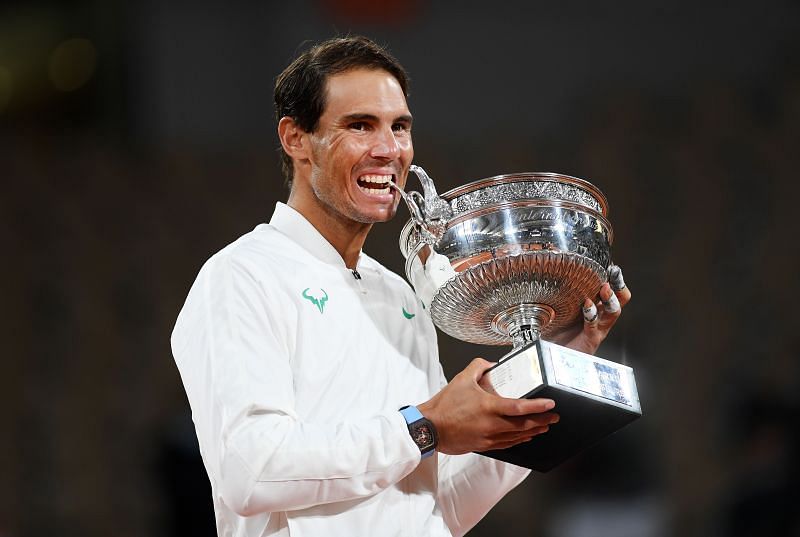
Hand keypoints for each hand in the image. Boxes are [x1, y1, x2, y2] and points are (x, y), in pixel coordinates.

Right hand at [418, 358, 559, 454]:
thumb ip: (478, 367)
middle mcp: (491, 424)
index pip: (519, 407)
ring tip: (544, 426)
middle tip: (554, 416)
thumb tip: (490, 364)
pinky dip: (519, 440)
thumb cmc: (444, 405)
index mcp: (488, 406)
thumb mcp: (461, 379)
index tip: (550, 404)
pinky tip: (525, 436)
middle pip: (524, 425)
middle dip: (542, 421)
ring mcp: (489, 437)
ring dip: (533, 431)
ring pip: (518, 436)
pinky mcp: (484, 445)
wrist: (430, 428)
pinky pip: (507, 444)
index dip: (538, 406)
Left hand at [551, 264, 630, 354]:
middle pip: (620, 300)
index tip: (611, 264)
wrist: (550, 359)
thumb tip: (541, 271)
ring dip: (611, 299)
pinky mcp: (590, 341)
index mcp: (594, 308)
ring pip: (614, 312)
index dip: (613, 278)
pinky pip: (594, 326)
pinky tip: (586, 305)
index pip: (610, 290)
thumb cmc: (553, 333)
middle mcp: (599, 318)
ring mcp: (597, 330)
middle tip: (614, 272)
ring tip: (605, 288)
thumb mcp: (555, 309)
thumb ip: (554, 294)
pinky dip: (592, 314)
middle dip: (619, 285)